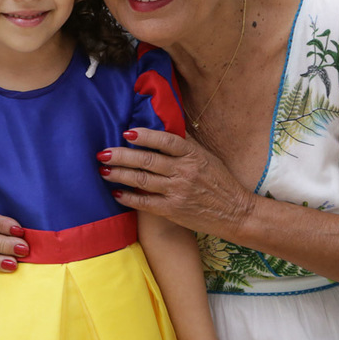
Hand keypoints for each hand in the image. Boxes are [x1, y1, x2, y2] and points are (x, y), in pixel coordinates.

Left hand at [97, 128, 253, 237]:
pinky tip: (116, 193)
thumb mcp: (206, 156)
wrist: (235, 212)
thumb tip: (162, 127)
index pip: (166, 141)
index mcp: (193, 155)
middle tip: (103, 153)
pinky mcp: (173, 210)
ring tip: (103, 170)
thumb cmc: (220, 181)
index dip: (145, 136)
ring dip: (120, 175)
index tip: (127, 132)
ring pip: (142, 180)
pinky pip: (145, 202)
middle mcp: (184, 172)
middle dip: (122, 156)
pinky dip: (129, 197)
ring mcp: (178, 192)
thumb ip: (185, 144)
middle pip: (147, 160)